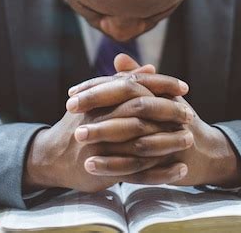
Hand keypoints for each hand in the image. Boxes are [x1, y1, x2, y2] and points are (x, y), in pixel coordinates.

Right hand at [24, 71, 189, 192]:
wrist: (50, 157)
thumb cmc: (79, 123)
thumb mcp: (99, 98)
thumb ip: (123, 82)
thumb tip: (151, 67)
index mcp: (100, 97)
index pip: (135, 85)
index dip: (162, 85)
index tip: (185, 87)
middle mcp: (99, 118)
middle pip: (140, 111)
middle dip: (169, 112)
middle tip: (190, 115)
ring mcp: (100, 145)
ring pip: (141, 142)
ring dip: (168, 141)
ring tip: (190, 140)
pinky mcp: (103, 169)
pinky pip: (137, 172)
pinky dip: (160, 172)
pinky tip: (179, 170)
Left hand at [68, 54, 240, 187]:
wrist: (204, 152)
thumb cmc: (175, 120)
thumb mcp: (159, 96)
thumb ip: (137, 78)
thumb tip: (118, 57)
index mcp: (159, 94)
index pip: (126, 85)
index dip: (98, 88)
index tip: (72, 93)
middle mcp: (165, 112)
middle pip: (130, 105)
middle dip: (98, 106)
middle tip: (69, 109)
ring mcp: (168, 138)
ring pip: (132, 135)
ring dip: (103, 134)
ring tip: (76, 136)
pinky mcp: (167, 163)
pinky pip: (137, 166)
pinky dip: (112, 166)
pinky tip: (90, 165)